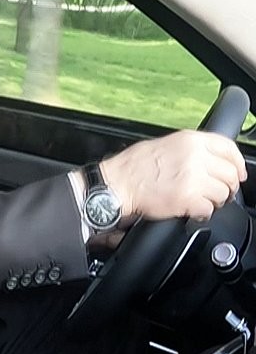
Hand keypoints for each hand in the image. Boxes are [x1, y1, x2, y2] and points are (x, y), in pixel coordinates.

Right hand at [101, 130, 245, 221]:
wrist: (116, 184)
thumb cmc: (132, 167)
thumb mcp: (163, 145)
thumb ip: (189, 149)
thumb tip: (209, 160)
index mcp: (190, 140)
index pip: (229, 149)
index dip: (237, 164)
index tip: (237, 173)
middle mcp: (195, 157)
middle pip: (230, 174)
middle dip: (226, 187)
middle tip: (217, 193)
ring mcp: (193, 178)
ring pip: (222, 193)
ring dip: (213, 201)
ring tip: (198, 201)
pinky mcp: (188, 198)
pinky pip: (209, 209)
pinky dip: (201, 212)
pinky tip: (190, 209)